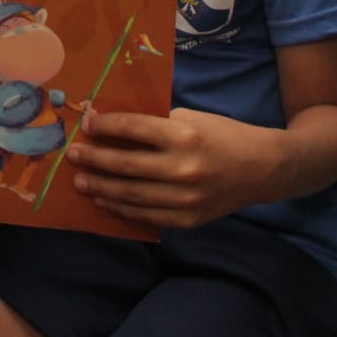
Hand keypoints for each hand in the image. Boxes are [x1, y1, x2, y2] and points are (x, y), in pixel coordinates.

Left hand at [67, 108, 287, 228]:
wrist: (263, 169)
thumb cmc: (223, 135)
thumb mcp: (191, 117)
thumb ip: (156, 123)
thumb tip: (112, 123)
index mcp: (184, 135)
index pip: (133, 128)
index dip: (105, 126)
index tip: (87, 124)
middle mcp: (184, 168)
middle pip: (126, 164)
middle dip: (94, 159)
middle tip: (73, 155)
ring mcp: (186, 198)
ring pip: (131, 195)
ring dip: (101, 188)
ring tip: (81, 181)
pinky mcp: (189, 219)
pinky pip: (147, 216)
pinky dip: (122, 209)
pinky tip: (106, 201)